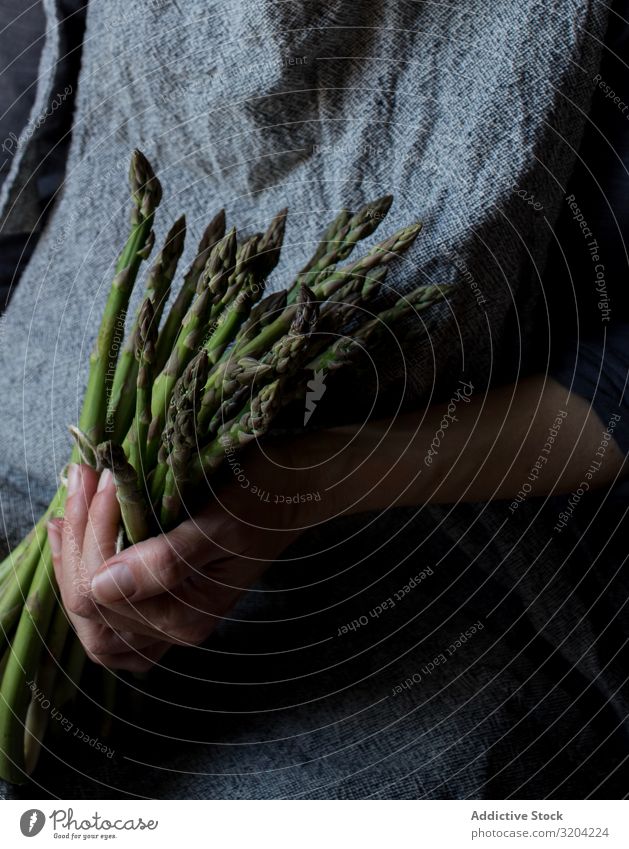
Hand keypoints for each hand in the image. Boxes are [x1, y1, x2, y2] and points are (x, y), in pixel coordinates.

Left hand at [47, 439, 322, 671]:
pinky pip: (107, 610)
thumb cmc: (263, 503)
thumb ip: (167, 562)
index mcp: (187, 616)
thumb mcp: (221, 527)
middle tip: (82, 476)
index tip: (101, 475)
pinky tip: (75, 536)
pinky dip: (83, 571)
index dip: (90, 534)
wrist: (295, 493)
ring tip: (69, 504)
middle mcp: (172, 628)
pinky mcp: (163, 601)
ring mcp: (165, 619)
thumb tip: (104, 585)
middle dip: (77, 536)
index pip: (100, 593)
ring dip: (72, 555)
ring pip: (89, 611)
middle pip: (88, 603)